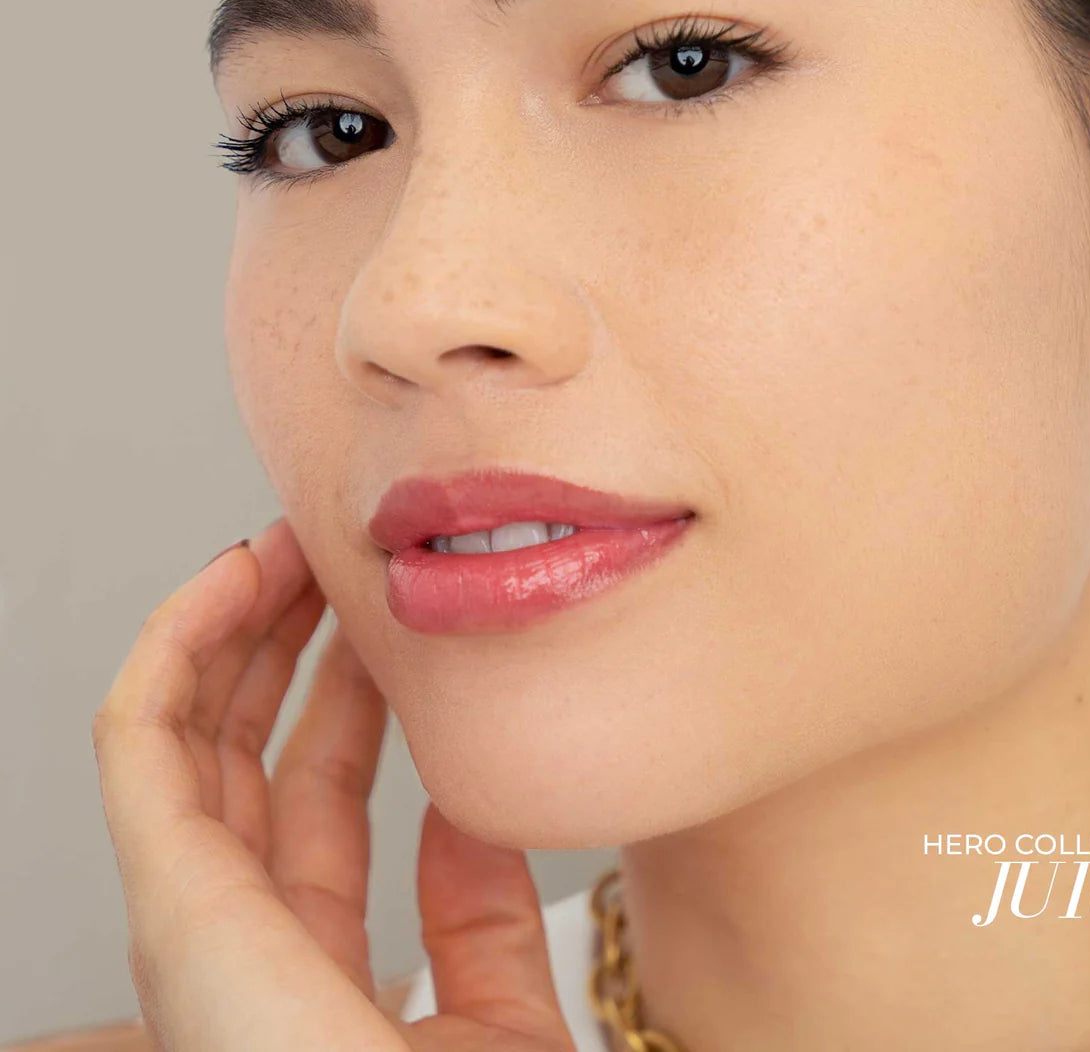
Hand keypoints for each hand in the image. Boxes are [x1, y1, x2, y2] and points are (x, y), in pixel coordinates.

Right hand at [92, 517, 576, 1051]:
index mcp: (311, 956)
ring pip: (182, 729)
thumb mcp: (493, 1010)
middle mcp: (238, 934)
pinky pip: (139, 742)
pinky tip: (231, 578)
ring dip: (228, 622)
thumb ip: (473, 915)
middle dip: (280, 639)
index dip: (341, 690)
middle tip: (328, 553)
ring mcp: (194, 917)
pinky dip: (175, 645)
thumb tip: (468, 809)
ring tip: (285, 541)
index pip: (312, 791)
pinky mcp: (175, 900)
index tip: (381, 613)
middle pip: (240, 749)